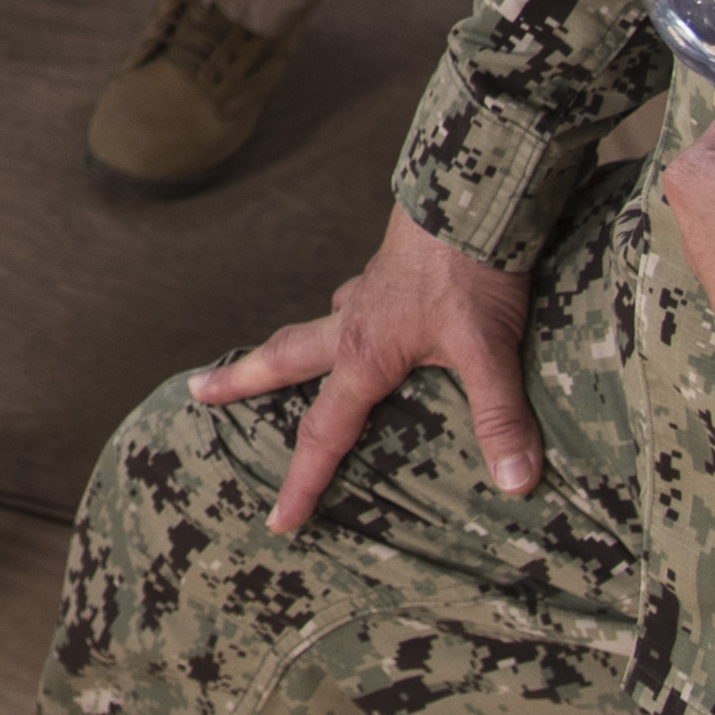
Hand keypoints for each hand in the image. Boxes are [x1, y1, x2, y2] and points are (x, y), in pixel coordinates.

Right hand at [196, 202, 540, 534]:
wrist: (474, 193)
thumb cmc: (472, 270)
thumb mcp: (489, 350)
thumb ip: (500, 416)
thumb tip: (516, 483)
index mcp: (365, 355)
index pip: (325, 434)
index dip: (303, 482)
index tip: (279, 522)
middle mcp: (354, 324)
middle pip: (284, 359)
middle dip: (241, 381)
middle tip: (197, 393)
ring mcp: (370, 292)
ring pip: (316, 324)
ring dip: (292, 344)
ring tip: (275, 355)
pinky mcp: (393, 269)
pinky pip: (357, 297)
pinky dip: (349, 310)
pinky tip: (359, 305)